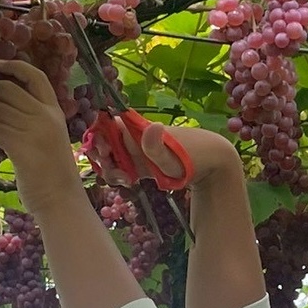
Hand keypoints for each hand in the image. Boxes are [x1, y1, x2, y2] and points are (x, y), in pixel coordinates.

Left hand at [0, 59, 80, 211]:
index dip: (16, 66)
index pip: (37, 77)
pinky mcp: (22, 147)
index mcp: (55, 112)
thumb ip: (31, 122)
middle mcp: (46, 116)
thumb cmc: (52, 174)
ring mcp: (35, 131)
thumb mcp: (48, 140)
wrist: (61, 200)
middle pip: (8, 90)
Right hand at [92, 119, 236, 189]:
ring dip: (109, 169)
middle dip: (100, 157)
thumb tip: (151, 126)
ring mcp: (136, 150)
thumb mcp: (171, 156)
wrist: (211, 163)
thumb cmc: (192, 157)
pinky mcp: (140, 163)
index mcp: (136, 128)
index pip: (103, 125)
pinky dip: (118, 175)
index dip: (96, 138)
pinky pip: (120, 166)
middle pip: (103, 142)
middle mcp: (132, 136)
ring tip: (123, 179)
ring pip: (110, 156)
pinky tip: (128, 182)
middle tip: (112, 171)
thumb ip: (156, 146)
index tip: (104, 154)